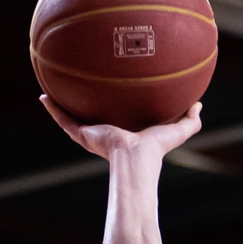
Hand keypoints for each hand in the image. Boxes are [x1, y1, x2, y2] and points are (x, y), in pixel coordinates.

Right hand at [41, 95, 201, 157]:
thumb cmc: (155, 149)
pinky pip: (63, 119)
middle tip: (82, 85)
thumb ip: (190, 120)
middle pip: (93, 115)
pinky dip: (52, 108)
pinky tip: (43, 96)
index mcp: (125, 131)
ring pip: (73, 116)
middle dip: (87, 103)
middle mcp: (105, 132)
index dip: (115, 106)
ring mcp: (91, 133)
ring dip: (62, 104)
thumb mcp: (176, 130)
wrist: (135, 158)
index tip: (113, 92)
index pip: (118, 117)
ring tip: (53, 88)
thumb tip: (199, 104)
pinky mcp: (82, 133)